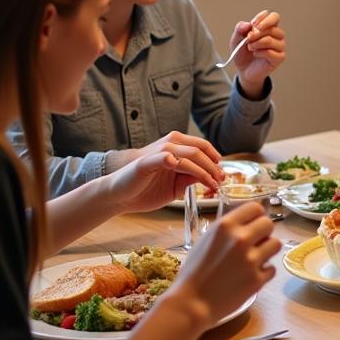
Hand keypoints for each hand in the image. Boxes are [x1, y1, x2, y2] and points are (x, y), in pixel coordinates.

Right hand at [108, 133, 224, 211]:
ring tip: (212, 183)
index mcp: (176, 146)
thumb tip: (212, 178)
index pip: (202, 147)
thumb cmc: (146, 188)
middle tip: (221, 181)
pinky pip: (167, 157)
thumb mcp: (175, 185)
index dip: (215, 160)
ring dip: (204, 170)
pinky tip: (189, 173)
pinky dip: (178, 162)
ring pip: (189, 155)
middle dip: (214, 167)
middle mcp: (169, 144)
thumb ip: (190, 178)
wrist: (118, 195)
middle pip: (199, 150)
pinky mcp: (148, 162)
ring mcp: (159, 152)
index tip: (222, 175)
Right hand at [172, 202, 278, 328]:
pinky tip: (250, 276)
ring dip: (267, 250)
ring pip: (276, 244)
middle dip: (264, 232)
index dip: (256, 216)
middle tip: (256, 242)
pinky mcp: (258, 279)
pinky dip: (264, 272)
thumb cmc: (193, 272)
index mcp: (225, 226)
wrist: (192, 303)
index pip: (255, 208)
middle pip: (269, 223)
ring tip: (254, 259)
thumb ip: (227, 230)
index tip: (254, 224)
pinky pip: (272, 268)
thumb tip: (247, 223)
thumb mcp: (206, 240)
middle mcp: (240, 239)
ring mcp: (251, 260)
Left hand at [233, 11, 285, 95]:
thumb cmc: (242, 52)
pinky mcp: (279, 58)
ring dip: (256, 43)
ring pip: (270, 40)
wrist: (243, 69)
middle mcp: (277, 36)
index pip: (273, 16)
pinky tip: (256, 54)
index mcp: (269, 27)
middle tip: (247, 39)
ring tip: (250, 48)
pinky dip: (260, 53)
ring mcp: (280, 47)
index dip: (262, 19)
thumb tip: (248, 25)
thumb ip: (240, 28)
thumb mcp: (236, 38)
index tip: (252, 25)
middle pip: (272, 28)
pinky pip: (271, 52)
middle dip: (257, 33)